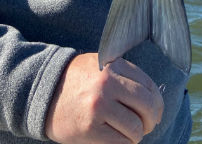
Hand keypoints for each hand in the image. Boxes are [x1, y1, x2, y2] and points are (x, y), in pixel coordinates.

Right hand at [45, 53, 163, 143]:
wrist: (44, 91)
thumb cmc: (78, 80)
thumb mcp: (102, 66)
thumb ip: (126, 76)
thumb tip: (155, 101)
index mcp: (114, 65)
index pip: (149, 87)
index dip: (156, 103)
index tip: (154, 111)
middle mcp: (108, 83)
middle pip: (148, 107)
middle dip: (151, 120)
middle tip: (146, 125)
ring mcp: (99, 106)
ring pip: (136, 129)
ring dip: (136, 135)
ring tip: (127, 132)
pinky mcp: (90, 129)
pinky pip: (121, 143)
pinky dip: (123, 143)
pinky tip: (115, 136)